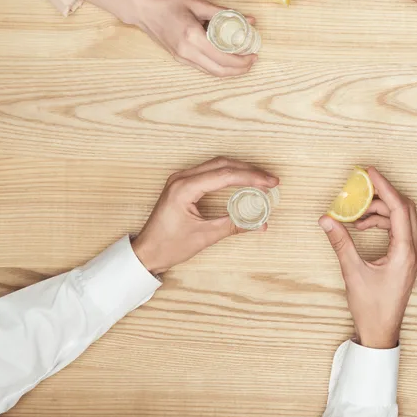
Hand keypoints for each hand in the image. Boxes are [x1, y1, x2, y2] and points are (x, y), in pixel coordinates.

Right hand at [82, 0, 255, 76]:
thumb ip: (223, 13)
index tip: (253, 54)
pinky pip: (202, 68)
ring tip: (243, 62)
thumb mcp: (196, 3)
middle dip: (239, 69)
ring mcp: (181, 57)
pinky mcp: (178, 58)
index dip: (241, 60)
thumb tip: (249, 19)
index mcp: (192, 37)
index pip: (223, 57)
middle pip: (219, 70)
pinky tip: (226, 59)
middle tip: (252, 61)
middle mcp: (186, 51)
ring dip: (229, 71)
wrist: (140, 7)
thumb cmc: (166, 1)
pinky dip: (217, 67)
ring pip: (211, 72)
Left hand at [132, 157, 279, 274]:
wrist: (146, 252)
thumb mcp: (204, 236)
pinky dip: (229, 175)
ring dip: (240, 170)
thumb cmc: (168, 245)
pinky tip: (242, 181)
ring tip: (260, 180)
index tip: (270, 183)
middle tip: (270, 180)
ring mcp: (181, 179)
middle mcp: (182, 178)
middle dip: (249, 171)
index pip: (225, 175)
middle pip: (223, 164)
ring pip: (217, 165)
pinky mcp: (183, 184)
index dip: (251, 177)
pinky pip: (210, 172)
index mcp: (184, 188)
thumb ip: (234, 225)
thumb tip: (259, 223)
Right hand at [319, 167, 416, 348]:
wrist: (381, 332)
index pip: (399, 209)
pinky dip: (382, 222)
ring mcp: (412, 255)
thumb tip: (326, 219)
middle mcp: (414, 250)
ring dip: (380, 210)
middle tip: (362, 186)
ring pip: (402, 218)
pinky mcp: (407, 259)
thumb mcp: (352, 272)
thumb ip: (340, 243)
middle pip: (405, 208)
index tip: (370, 172)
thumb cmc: (371, 307)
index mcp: (406, 252)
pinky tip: (362, 227)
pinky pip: (399, 230)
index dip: (385, 187)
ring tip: (356, 214)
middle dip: (383, 195)